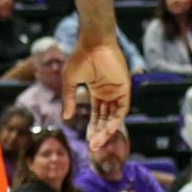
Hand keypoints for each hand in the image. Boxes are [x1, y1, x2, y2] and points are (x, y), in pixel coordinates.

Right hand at [65, 36, 131, 154]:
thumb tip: (66, 118)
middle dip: (99, 132)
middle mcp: (109, 94)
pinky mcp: (125, 89)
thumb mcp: (70, 81)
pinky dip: (116, 119)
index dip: (93, 127)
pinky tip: (108, 129)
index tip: (87, 140)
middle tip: (93, 146)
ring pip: (114, 116)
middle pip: (105, 118)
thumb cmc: (80, 58)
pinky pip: (122, 108)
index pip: (97, 114)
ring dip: (107, 130)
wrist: (92, 44)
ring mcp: (118, 92)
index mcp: (97, 91)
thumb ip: (69, 99)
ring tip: (98, 141)